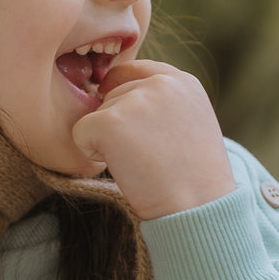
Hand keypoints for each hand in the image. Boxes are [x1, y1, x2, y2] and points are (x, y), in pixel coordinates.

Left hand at [72, 61, 235, 218]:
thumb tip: (119, 95)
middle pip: (113, 94)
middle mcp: (160, 83)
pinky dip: (91, 154)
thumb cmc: (194, 180)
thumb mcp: (192, 126)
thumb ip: (164, 105)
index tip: (126, 121)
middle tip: (147, 156)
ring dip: (108, 141)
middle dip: (118, 124)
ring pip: (96, 114)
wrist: (198, 209)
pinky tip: (124, 168)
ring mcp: (135, 100)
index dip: (122, 93)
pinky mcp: (110, 121)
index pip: (136, 70)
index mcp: (183, 83)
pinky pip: (80, 133)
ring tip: (142, 163)